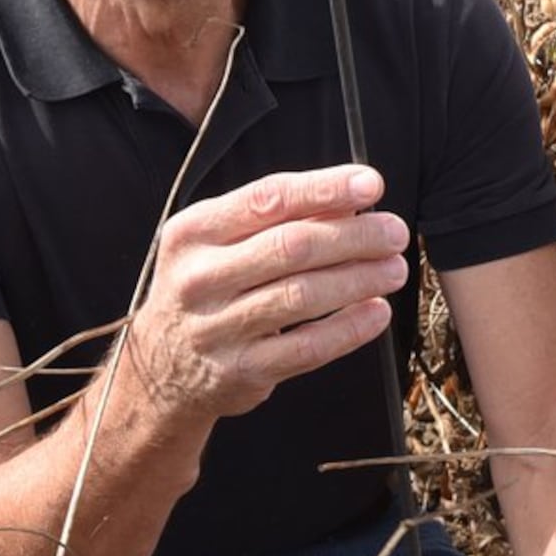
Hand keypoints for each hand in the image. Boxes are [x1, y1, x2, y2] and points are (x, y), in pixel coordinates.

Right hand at [120, 165, 409, 421]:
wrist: (160, 370)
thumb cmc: (206, 289)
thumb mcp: (218, 244)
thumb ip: (276, 220)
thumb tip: (351, 202)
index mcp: (193, 232)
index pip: (267, 199)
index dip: (324, 188)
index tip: (371, 185)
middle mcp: (200, 278)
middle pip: (291, 247)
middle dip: (354, 236)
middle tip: (395, 232)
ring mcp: (217, 328)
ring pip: (302, 296)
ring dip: (359, 279)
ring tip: (395, 268)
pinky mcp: (241, 371)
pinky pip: (307, 347)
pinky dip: (349, 328)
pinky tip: (377, 312)